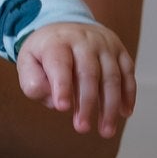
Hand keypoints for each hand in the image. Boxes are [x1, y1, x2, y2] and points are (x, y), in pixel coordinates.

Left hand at [16, 23, 135, 137]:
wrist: (67, 27)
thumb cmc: (46, 53)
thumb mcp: (28, 63)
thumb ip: (33, 83)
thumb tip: (55, 101)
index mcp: (56, 42)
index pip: (60, 63)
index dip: (62, 86)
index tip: (62, 107)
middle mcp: (83, 40)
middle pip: (88, 73)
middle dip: (87, 103)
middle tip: (82, 128)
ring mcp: (104, 45)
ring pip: (112, 76)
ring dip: (110, 106)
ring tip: (106, 131)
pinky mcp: (119, 51)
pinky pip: (128, 73)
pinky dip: (128, 94)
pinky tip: (124, 113)